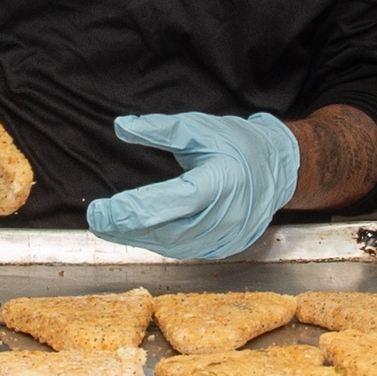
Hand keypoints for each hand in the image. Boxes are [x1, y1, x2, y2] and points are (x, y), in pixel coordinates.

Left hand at [87, 111, 299, 259]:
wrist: (279, 167)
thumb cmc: (237, 143)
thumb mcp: (199, 127)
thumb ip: (160, 129)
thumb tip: (121, 126)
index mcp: (224, 180)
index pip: (174, 200)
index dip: (135, 208)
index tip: (103, 207)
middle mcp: (229, 215)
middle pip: (170, 230)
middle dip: (128, 228)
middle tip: (97, 218)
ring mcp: (229, 236)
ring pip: (175, 245)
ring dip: (138, 238)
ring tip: (108, 225)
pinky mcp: (224, 247)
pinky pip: (184, 249)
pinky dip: (157, 242)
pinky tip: (135, 233)